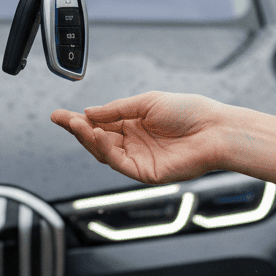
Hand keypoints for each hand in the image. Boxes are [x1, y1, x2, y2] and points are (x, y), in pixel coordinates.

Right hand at [50, 92, 224, 184]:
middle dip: (77, 129)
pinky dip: (105, 150)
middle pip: (97, 140)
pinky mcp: (146, 173)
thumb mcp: (147, 102)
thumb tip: (89, 112)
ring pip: (104, 153)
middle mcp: (133, 143)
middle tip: (61, 119)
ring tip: (76, 124)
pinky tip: (98, 136)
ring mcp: (138, 159)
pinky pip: (119, 163)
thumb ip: (117, 109)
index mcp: (133, 125)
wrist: (216, 129)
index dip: (78, 120)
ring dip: (88, 139)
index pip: (99, 124)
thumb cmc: (189, 112)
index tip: (58, 114)